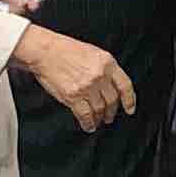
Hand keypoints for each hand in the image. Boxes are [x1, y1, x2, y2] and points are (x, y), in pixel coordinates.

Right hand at [10, 27, 135, 135]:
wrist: (45, 52)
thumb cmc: (66, 50)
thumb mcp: (94, 53)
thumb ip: (105, 68)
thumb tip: (111, 85)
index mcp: (108, 63)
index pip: (125, 85)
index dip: (129, 100)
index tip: (130, 109)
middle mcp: (100, 75)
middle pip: (112, 100)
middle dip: (112, 111)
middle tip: (110, 117)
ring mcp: (87, 87)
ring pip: (100, 109)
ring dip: (100, 118)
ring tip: (98, 121)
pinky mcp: (73, 96)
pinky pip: (85, 115)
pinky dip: (88, 123)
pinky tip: (88, 125)